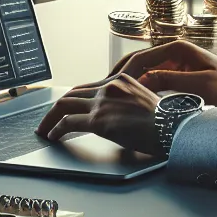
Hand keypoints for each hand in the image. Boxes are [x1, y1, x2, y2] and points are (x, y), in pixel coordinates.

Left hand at [35, 73, 162, 153]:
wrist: (172, 129)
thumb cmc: (164, 122)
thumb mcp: (144, 102)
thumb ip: (126, 102)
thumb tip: (116, 115)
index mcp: (120, 80)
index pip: (89, 87)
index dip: (73, 98)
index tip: (66, 107)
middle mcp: (109, 87)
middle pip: (73, 93)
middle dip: (57, 107)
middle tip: (48, 118)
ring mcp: (103, 103)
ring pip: (65, 104)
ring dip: (50, 118)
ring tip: (44, 128)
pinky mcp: (99, 120)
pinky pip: (68, 122)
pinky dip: (56, 129)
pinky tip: (53, 135)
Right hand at [113, 40, 216, 107]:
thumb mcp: (202, 85)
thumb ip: (172, 80)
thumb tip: (142, 80)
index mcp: (179, 49)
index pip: (140, 58)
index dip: (121, 73)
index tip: (107, 87)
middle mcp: (174, 53)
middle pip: (136, 63)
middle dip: (118, 77)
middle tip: (100, 92)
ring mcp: (175, 64)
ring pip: (142, 72)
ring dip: (126, 83)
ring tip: (109, 98)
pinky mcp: (178, 77)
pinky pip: (152, 81)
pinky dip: (138, 89)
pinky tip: (129, 102)